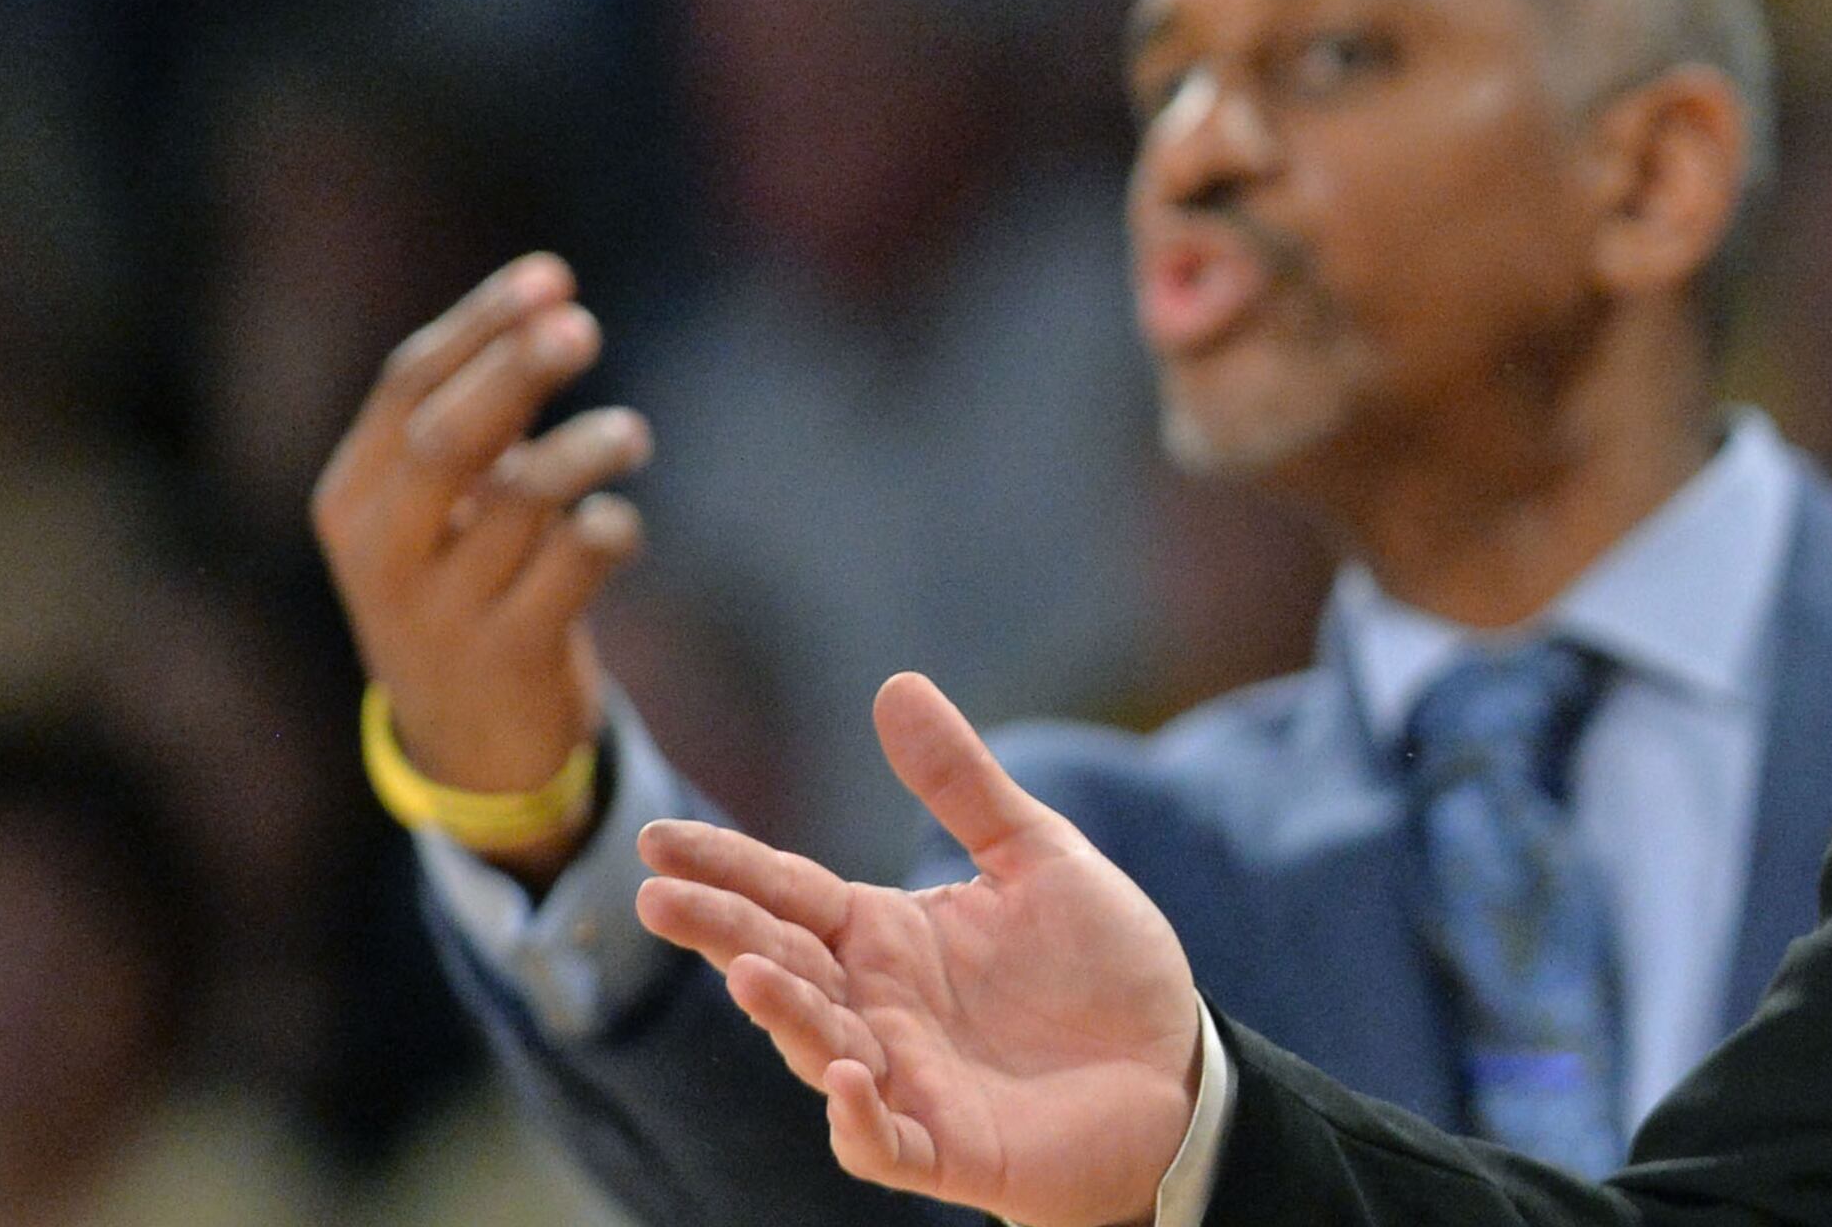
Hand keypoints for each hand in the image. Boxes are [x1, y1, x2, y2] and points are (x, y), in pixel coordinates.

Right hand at [312, 253, 651, 880]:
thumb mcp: (441, 505)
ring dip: (586, 451)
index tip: (551, 276)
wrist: (466, 742)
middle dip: (514, 370)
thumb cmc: (464, 582)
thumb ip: (481, 414)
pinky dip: (610, 530)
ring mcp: (438, 610)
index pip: (405, 385)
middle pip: (444, 437)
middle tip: (582, 327)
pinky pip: (572, 569)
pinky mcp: (506, 657)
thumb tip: (553, 303)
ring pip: (518, 501)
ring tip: (630, 434)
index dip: (481, 324)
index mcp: (351, 496)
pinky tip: (617, 526)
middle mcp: (381, 550)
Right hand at [638, 673, 1205, 1226]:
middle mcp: (877, 1007)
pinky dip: (859, 1118)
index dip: (725, 866)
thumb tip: (894, 684)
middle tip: (657, 896)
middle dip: (719, 931)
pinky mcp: (948, 1148)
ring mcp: (904, 1081)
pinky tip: (851, 1076)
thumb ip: (961, 784)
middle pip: (780, 964)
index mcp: (886, 935)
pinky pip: (883, 1143)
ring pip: (818, 1048)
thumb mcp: (1037, 855)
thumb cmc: (1101, 965)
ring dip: (782, 1013)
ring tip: (745, 971)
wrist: (1175, 1067)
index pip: (788, 893)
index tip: (657, 838)